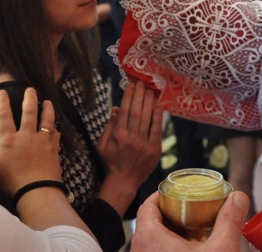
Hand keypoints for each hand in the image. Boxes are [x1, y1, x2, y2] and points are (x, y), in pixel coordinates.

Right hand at [0, 88, 61, 195]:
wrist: (36, 190)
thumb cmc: (12, 181)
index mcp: (9, 140)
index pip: (4, 117)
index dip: (2, 103)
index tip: (2, 92)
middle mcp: (26, 136)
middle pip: (28, 112)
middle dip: (29, 98)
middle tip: (30, 89)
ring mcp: (41, 141)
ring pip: (45, 119)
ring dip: (47, 108)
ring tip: (47, 101)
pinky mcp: (53, 148)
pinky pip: (55, 134)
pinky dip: (55, 128)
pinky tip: (56, 125)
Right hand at [96, 80, 163, 214]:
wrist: (124, 181)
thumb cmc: (111, 161)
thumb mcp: (102, 144)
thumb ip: (109, 126)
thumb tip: (117, 108)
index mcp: (118, 135)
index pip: (125, 110)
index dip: (129, 95)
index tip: (132, 84)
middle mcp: (131, 137)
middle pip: (137, 111)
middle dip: (140, 94)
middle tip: (143, 82)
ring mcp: (144, 143)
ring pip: (147, 118)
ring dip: (149, 101)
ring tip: (151, 89)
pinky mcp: (154, 149)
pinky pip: (157, 129)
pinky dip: (158, 117)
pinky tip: (158, 105)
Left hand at [131, 191, 249, 251]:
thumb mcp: (220, 251)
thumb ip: (229, 221)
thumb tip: (238, 196)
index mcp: (148, 237)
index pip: (148, 205)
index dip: (163, 195)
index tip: (179, 191)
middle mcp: (139, 250)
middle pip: (150, 223)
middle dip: (170, 215)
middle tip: (190, 210)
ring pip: (152, 243)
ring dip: (170, 235)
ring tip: (192, 232)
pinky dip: (168, 251)